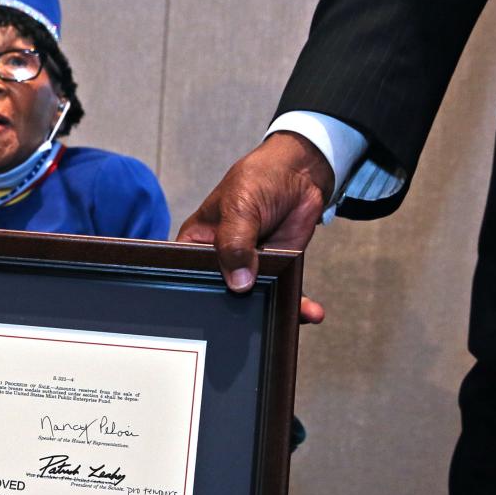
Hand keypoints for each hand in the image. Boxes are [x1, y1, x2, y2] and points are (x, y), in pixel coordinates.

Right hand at [179, 132, 332, 321]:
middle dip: (233, 310)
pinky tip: (309, 312)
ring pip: (252, 298)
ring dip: (269, 310)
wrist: (301, 173)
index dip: (195, 293)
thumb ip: (234, 243)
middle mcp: (219, 260)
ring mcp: (247, 267)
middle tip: (249, 320)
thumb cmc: (259, 179)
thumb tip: (238, 282)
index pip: (186, 275)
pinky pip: (282, 293)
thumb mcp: (239, 207)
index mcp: (196, 244)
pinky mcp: (275, 270)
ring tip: (283, 319)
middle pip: (219, 293)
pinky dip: (295, 303)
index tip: (210, 309)